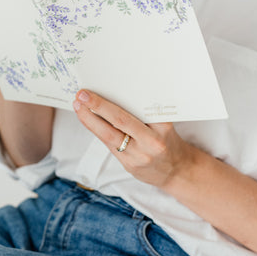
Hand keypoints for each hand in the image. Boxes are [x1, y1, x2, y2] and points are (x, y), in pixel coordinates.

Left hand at [72, 89, 193, 189]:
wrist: (177, 171)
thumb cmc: (168, 141)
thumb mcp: (165, 124)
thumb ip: (145, 112)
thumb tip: (118, 92)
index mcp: (163, 126)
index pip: (140, 107)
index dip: (120, 96)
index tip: (105, 84)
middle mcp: (151, 141)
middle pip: (120, 120)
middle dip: (98, 106)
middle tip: (83, 94)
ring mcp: (139, 155)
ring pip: (109, 135)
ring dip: (90, 119)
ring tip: (78, 106)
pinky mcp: (129, 165)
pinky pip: (108, 144)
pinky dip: (96, 130)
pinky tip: (87, 119)